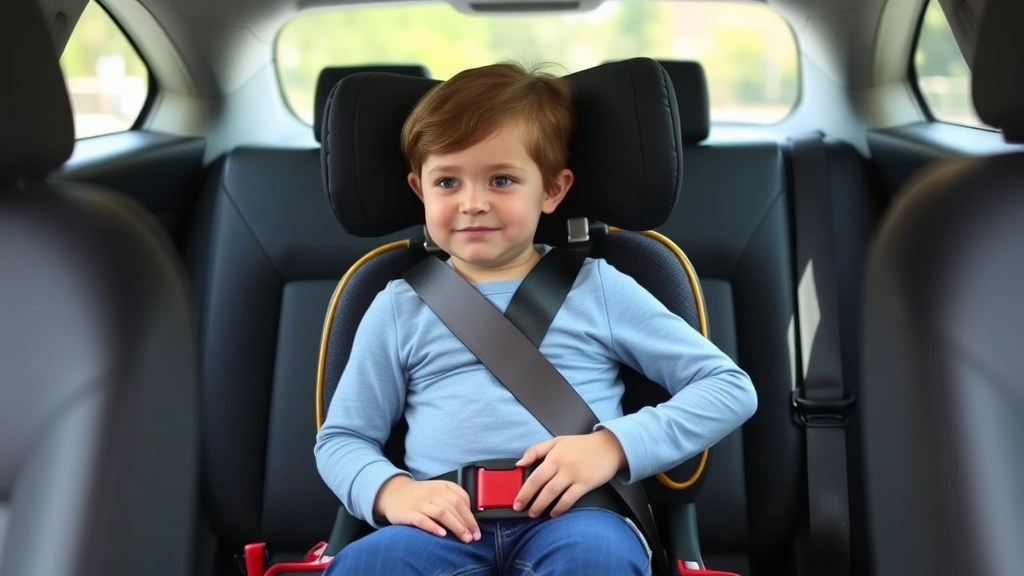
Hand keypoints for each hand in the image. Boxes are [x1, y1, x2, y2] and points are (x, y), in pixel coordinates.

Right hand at [374, 475, 480, 542]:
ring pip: (441, 513)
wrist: (394, 493)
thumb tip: (470, 517)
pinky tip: (442, 534)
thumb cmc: (420, 495)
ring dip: (455, 526)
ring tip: (463, 538)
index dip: (471, 515)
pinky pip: (421, 519)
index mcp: (442, 486)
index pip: (461, 499)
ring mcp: (419, 502)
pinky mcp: (407, 513)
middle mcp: (432, 493)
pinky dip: (433, 527)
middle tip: (473, 537)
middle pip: (453, 507)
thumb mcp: (438, 490)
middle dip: (466, 524)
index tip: (476, 529)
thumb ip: (454, 498)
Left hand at [512, 429, 626, 517]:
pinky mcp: (586, 483)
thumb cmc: (581, 445)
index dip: (523, 490)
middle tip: (521, 510)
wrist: (609, 446)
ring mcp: (575, 475)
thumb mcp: (557, 441)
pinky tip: (554, 513)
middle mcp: (563, 465)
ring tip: (534, 513)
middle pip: (542, 486)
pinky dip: (560, 507)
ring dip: (542, 505)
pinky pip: (570, 498)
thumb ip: (536, 450)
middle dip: (529, 500)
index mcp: (554, 455)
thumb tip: (519, 463)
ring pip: (554, 493)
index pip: (534, 475)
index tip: (516, 501)